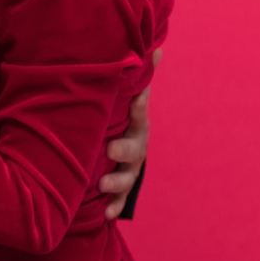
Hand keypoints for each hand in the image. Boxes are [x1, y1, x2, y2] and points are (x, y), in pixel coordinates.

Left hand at [102, 48, 159, 218]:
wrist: (112, 147)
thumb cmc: (115, 115)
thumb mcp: (123, 97)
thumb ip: (136, 76)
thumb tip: (156, 46)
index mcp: (135, 123)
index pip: (140, 113)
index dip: (139, 106)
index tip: (136, 100)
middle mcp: (136, 145)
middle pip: (136, 149)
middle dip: (125, 150)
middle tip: (110, 149)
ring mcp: (130, 168)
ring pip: (129, 177)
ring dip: (118, 182)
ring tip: (103, 185)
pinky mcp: (120, 187)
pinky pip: (120, 199)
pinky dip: (114, 206)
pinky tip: (106, 214)